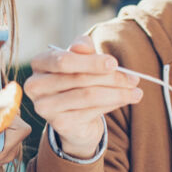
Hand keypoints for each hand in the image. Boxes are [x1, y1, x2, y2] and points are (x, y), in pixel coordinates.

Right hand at [24, 34, 140, 157]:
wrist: (73, 115)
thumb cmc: (77, 79)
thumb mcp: (81, 59)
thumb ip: (82, 49)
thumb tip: (83, 46)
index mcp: (39, 63)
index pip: (63, 61)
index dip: (90, 62)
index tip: (114, 63)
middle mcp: (36, 86)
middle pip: (79, 79)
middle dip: (111, 78)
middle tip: (134, 79)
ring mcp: (45, 107)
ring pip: (88, 96)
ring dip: (117, 94)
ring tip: (136, 92)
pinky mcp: (59, 124)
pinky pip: (91, 112)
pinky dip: (111, 105)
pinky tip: (124, 101)